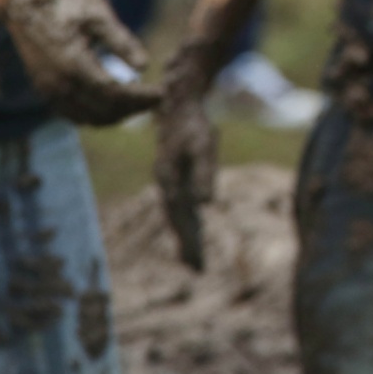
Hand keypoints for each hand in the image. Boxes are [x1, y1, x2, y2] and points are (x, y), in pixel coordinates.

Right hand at [2, 0, 160, 124]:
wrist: (23, 5)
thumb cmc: (64, 4)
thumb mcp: (97, 15)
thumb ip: (122, 42)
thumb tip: (145, 66)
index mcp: (73, 64)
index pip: (114, 93)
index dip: (140, 97)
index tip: (162, 93)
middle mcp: (58, 84)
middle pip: (103, 111)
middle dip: (133, 108)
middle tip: (156, 98)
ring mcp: (49, 91)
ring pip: (88, 118)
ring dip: (116, 115)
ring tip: (139, 102)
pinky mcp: (45, 91)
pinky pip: (73, 115)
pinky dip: (96, 115)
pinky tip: (114, 104)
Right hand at [154, 59, 216, 271]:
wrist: (179, 104)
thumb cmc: (194, 124)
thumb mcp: (203, 146)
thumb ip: (204, 174)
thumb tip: (206, 204)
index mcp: (169, 181)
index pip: (181, 219)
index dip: (189, 241)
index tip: (197, 263)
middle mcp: (166, 184)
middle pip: (177, 220)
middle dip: (186, 244)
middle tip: (197, 270)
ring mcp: (169, 180)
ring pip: (177, 214)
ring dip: (185, 235)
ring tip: (194, 259)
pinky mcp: (175, 175)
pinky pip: (180, 204)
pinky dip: (186, 219)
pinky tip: (193, 228)